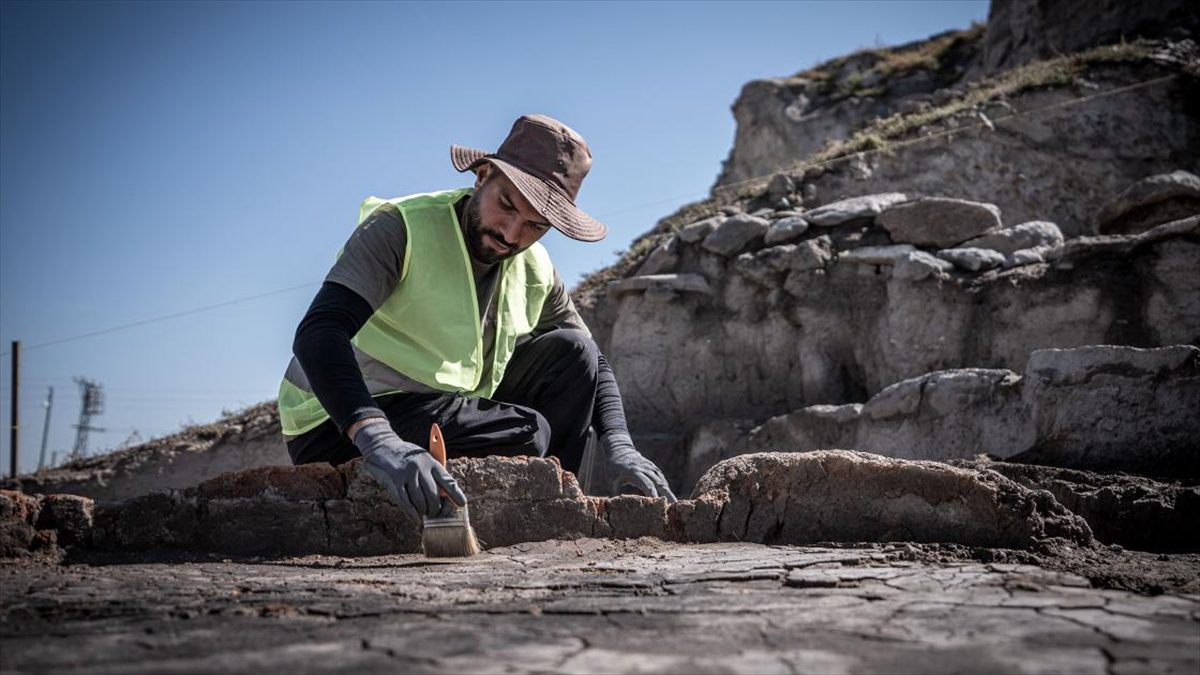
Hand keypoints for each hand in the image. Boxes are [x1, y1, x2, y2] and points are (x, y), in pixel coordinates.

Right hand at [352, 420, 467, 520]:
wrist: (385, 447)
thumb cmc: (409, 456)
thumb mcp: (425, 459)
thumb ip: (434, 475)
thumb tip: (445, 497)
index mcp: (431, 462)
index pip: (447, 480)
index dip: (456, 494)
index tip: (462, 504)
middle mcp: (421, 468)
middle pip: (432, 494)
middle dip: (435, 507)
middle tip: (435, 512)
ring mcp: (407, 474)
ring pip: (419, 500)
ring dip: (424, 510)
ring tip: (425, 512)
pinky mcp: (395, 481)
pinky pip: (405, 502)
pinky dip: (411, 513)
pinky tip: (415, 517)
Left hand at [602, 433, 676, 502]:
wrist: (620, 451)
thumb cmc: (614, 469)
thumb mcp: (612, 480)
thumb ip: (616, 494)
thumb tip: (618, 508)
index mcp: (634, 472)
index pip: (646, 483)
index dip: (652, 493)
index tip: (657, 502)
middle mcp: (645, 469)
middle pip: (659, 483)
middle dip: (667, 494)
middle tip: (674, 506)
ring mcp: (651, 468)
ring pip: (663, 482)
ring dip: (669, 493)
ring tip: (674, 505)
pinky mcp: (654, 469)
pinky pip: (662, 480)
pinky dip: (666, 489)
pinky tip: (669, 498)